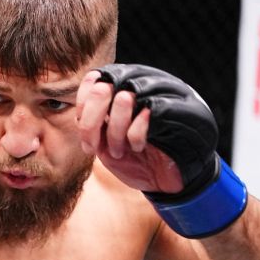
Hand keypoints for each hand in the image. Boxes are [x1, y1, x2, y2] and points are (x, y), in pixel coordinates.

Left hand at [78, 64, 247, 237]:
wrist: (172, 181)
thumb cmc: (137, 159)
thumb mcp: (105, 142)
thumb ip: (91, 124)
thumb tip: (78, 112)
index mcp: (126, 88)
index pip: (95, 78)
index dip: (82, 106)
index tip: (84, 132)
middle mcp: (146, 83)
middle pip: (105, 85)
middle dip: (92, 120)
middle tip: (96, 145)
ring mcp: (165, 93)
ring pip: (124, 97)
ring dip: (114, 131)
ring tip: (119, 150)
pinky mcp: (180, 109)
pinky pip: (146, 113)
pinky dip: (134, 135)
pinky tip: (138, 147)